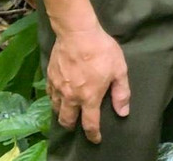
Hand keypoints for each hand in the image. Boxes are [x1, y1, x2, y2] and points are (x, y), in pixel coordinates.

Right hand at [46, 23, 129, 143]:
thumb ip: (121, 93)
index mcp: (89, 97)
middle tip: (77, 126)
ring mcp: (58, 87)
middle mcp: (71, 97)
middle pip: (67, 120)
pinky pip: (50, 95)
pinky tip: (58, 96)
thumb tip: (122, 112)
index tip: (96, 139)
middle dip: (72, 126)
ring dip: (62, 114)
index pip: (90, 124)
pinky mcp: (50, 77)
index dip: (93, 134)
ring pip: (56, 109)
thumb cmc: (101, 50)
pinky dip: (54, 100)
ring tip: (68, 113)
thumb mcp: (119, 70)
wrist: (77, 33)